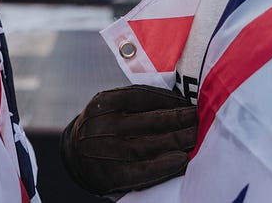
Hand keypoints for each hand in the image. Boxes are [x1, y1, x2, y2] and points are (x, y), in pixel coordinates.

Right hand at [60, 84, 197, 196]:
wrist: (74, 156)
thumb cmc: (102, 127)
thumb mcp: (109, 106)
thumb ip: (134, 102)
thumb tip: (176, 101)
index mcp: (103, 103)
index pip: (141, 96)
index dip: (167, 99)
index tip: (187, 102)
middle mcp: (101, 125)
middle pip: (148, 121)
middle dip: (178, 119)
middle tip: (198, 119)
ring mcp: (104, 151)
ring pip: (147, 145)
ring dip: (176, 141)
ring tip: (195, 136)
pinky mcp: (109, 175)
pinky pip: (141, 170)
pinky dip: (163, 165)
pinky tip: (181, 159)